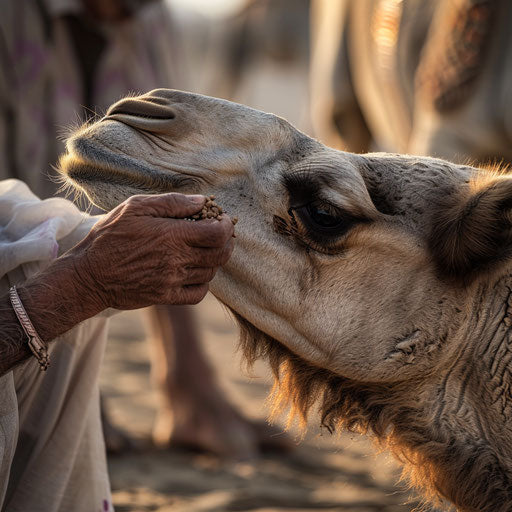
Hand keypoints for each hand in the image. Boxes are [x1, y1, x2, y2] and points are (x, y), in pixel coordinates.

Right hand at [70, 193, 234, 309]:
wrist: (88, 275)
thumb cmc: (110, 236)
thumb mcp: (135, 207)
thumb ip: (172, 202)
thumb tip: (202, 201)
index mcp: (172, 235)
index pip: (217, 233)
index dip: (227, 226)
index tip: (224, 220)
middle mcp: (176, 260)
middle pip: (220, 255)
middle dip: (227, 243)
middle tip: (222, 235)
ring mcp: (172, 281)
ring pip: (210, 273)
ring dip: (214, 261)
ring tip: (205, 250)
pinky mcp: (166, 297)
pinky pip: (198, 294)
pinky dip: (204, 284)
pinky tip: (196, 273)